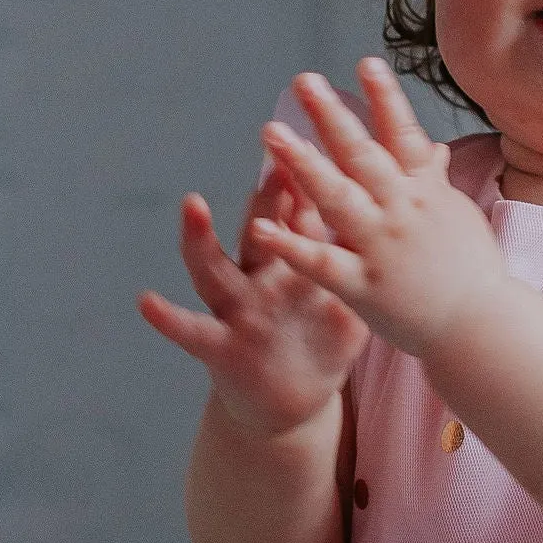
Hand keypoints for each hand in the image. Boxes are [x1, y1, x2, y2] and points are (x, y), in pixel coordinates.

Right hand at [137, 160, 366, 436]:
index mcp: (294, 263)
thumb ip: (360, 253)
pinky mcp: (220, 346)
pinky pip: (192, 331)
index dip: (312, 181)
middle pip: (261, 229)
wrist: (292, 402)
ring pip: (217, 267)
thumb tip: (396, 209)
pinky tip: (147, 301)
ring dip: (201, 237)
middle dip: (265, 198)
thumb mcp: (343, 294)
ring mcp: (237, 308)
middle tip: (272, 159)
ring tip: (193, 204)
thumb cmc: (319, 342)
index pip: (302, 214)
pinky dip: (169, 318)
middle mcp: (260, 277)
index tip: (325, 139)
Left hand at [247, 62, 508, 359]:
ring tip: (272, 134)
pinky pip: (321, 262)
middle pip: (362, 156)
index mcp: (425, 192)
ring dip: (303, 164)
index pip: (403, 135)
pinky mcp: (362, 287)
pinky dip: (290, 244)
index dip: (385, 98)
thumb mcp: (458, 216)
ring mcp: (381, 248)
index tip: (366, 62)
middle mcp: (402, 212)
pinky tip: (260, 225)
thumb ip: (433, 180)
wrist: (480, 328)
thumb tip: (432, 148)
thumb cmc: (471, 271)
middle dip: (332, 117)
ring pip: (337, 199)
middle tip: (304, 82)